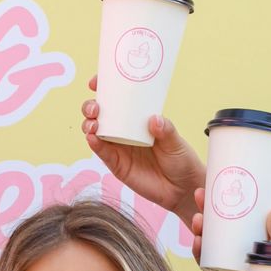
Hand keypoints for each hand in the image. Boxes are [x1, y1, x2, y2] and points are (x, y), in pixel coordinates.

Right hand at [81, 76, 205, 225]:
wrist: (182, 189)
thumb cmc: (181, 160)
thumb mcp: (176, 142)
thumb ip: (166, 130)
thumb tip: (154, 119)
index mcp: (138, 119)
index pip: (117, 100)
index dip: (103, 89)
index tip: (96, 81)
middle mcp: (125, 131)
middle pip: (100, 114)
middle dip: (91, 106)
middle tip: (96, 107)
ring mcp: (119, 148)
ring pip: (96, 132)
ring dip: (89, 124)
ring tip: (94, 124)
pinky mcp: (117, 165)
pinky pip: (102, 153)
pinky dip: (94, 144)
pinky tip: (92, 138)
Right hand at [191, 197, 270, 270]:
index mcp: (251, 234)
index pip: (232, 214)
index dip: (218, 200)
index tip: (209, 186)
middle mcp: (237, 247)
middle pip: (216, 227)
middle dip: (204, 212)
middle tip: (199, 198)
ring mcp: (229, 263)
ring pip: (209, 245)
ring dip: (200, 232)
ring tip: (198, 222)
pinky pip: (209, 266)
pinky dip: (200, 255)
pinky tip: (197, 244)